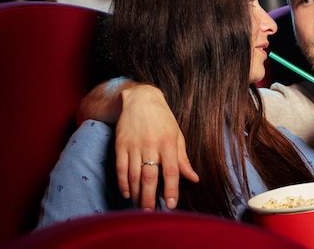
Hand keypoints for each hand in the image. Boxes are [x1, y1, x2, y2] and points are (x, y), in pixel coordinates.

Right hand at [114, 84, 198, 208]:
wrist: (139, 99)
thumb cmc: (162, 119)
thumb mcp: (177, 135)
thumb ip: (183, 159)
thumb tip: (193, 178)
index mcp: (168, 143)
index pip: (171, 171)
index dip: (172, 190)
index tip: (171, 206)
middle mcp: (151, 145)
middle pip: (150, 177)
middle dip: (150, 198)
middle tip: (151, 214)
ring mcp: (134, 145)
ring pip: (134, 175)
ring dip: (137, 194)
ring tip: (140, 207)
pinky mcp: (120, 144)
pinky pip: (120, 168)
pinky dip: (123, 183)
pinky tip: (127, 193)